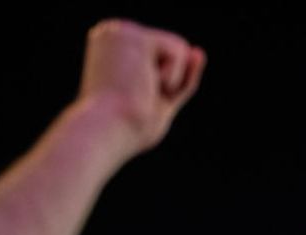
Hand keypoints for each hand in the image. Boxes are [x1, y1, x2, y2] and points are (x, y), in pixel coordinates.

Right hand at [78, 20, 205, 159]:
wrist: (106, 131)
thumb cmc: (126, 128)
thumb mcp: (160, 101)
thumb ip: (180, 78)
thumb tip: (198, 51)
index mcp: (114, 49)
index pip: (165, 61)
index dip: (163, 88)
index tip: (134, 100)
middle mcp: (115, 33)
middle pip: (176, 54)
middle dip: (170, 83)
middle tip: (139, 98)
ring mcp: (123, 31)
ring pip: (180, 49)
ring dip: (171, 80)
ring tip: (140, 89)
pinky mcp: (135, 35)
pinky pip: (179, 52)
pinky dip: (172, 76)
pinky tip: (145, 83)